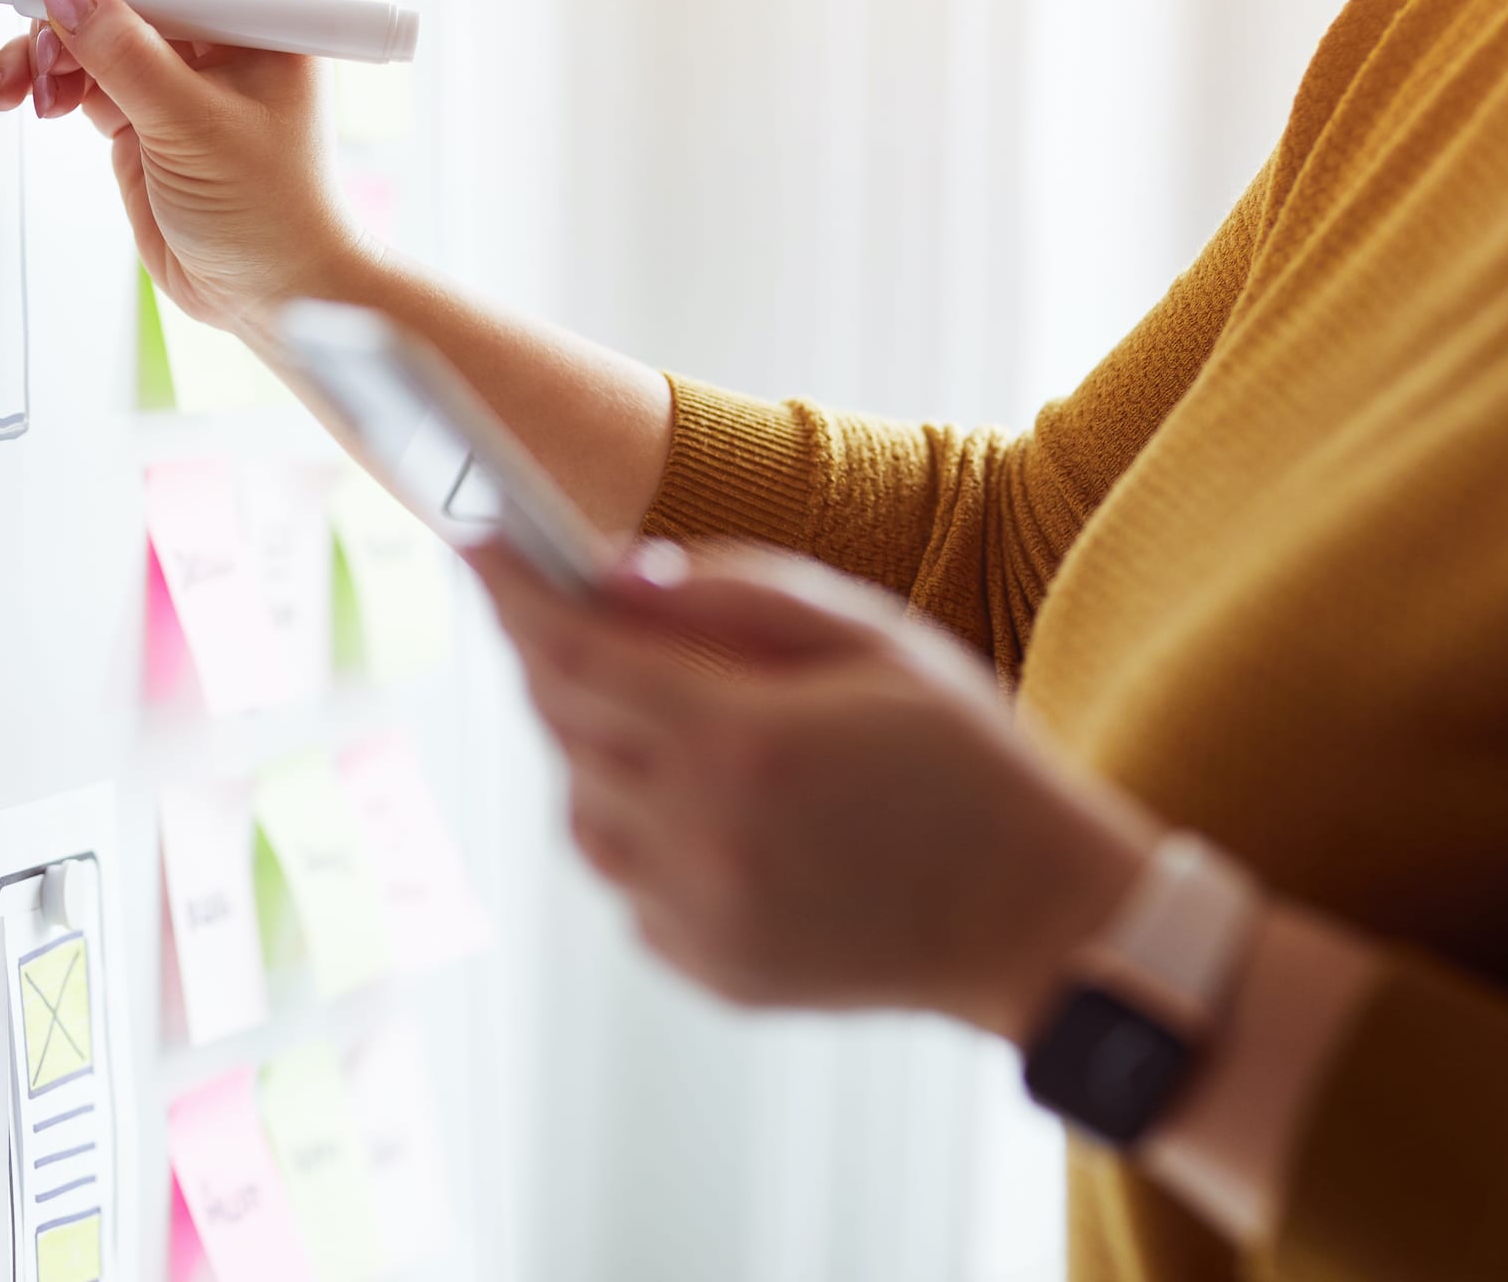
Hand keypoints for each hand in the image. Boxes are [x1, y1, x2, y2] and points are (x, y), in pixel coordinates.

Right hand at [0, 0, 373, 331]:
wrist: (273, 295)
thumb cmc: (272, 213)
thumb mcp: (196, 128)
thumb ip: (126, 56)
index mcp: (264, 0)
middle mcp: (220, 19)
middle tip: (29, 31)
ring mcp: (177, 60)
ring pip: (91, 17)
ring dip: (44, 45)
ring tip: (25, 90)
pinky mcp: (140, 103)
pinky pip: (79, 66)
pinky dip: (45, 77)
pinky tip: (28, 102)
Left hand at [469, 540, 1158, 1036]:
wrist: (1035, 919)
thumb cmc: (967, 758)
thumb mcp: (874, 640)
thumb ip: (737, 597)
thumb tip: (614, 573)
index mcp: (740, 742)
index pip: (574, 651)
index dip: (512, 591)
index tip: (472, 542)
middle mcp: (700, 836)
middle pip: (563, 724)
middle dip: (550, 655)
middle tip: (560, 606)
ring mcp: (697, 913)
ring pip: (578, 807)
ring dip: (591, 745)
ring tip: (666, 710)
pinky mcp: (704, 965)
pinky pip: (623, 876)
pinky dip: (633, 824)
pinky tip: (705, 798)